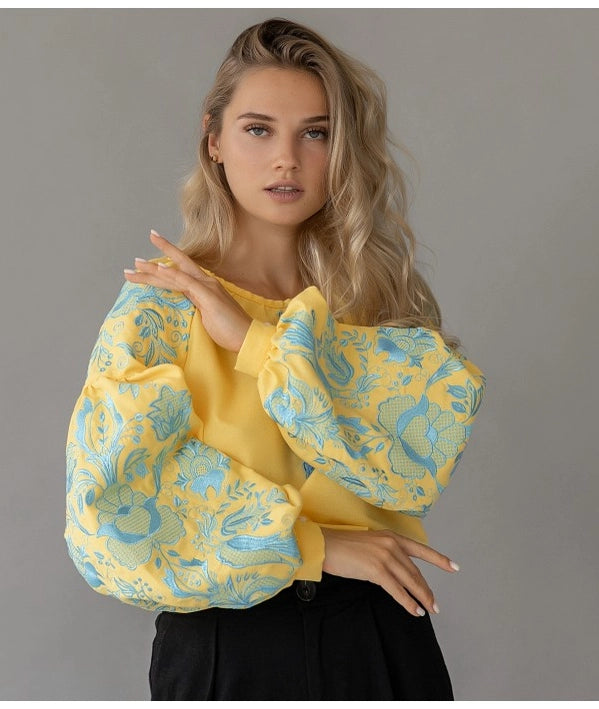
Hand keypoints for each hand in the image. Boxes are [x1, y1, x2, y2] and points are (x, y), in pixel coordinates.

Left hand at [124, 230, 251, 351]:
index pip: (182, 273)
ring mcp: (208, 288)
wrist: (248, 338)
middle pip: (176, 268)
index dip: (167, 264)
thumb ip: (197, 307)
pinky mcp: (208, 297)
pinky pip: (185, 283)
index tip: (150, 260)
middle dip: (155, 262)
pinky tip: (158, 270)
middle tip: (134, 260)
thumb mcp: (209, 317)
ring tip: (136, 265)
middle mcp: (206, 283)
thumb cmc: (231, 331)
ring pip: (176, 274)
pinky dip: (171, 275)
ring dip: (154, 269)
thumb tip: (184, 305)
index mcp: (206, 288)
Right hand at [321, 527, 458, 616]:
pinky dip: (408, 602)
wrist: (324, 545)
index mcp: (391, 537)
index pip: (421, 549)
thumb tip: (395, 571)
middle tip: (436, 604)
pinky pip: (397, 591)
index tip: (454, 567)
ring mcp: (385, 557)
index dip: (439, 559)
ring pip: (410, 582)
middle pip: (416, 571)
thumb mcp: (370, 543)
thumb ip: (385, 553)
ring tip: (430, 609)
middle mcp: (391, 545)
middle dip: (427, 590)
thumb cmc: (342, 546)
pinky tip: (415, 610)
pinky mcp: (376, 570)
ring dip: (422, 598)